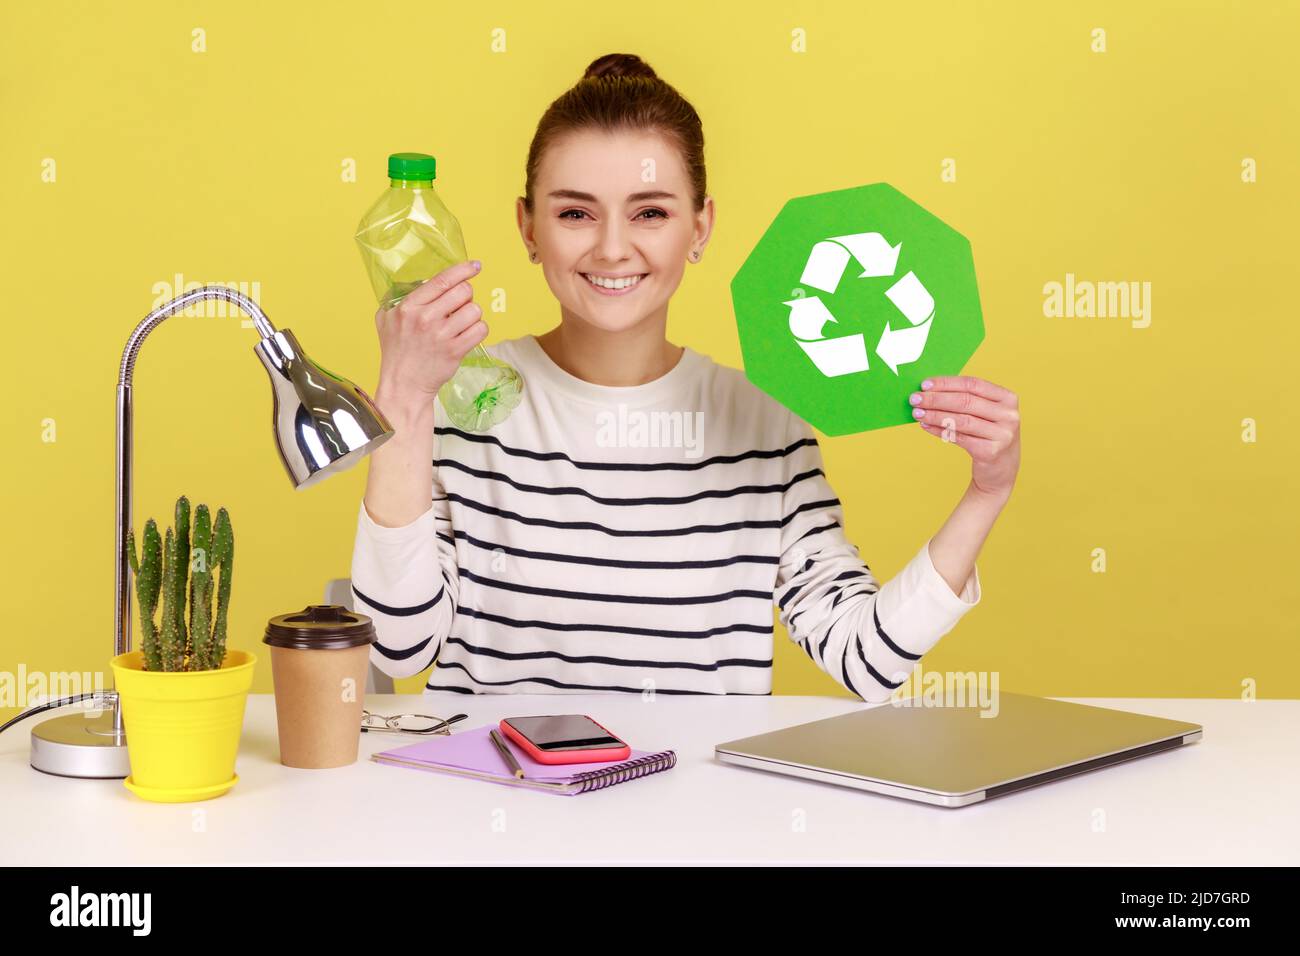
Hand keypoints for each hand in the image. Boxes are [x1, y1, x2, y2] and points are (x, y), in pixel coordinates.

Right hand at [373, 259, 487, 412]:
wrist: (403, 384)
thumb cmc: (395, 351)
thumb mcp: (386, 319)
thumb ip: (401, 299)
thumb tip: (421, 283)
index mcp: (409, 307)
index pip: (442, 280)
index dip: (463, 270)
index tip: (474, 266)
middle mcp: (425, 318)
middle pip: (463, 292)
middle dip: (466, 296)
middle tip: (460, 305)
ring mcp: (442, 335)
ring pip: (474, 310)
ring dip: (472, 314)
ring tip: (462, 323)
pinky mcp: (455, 351)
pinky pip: (480, 330)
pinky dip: (478, 330)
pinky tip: (468, 334)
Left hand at [910, 375, 1019, 500]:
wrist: (1000, 470)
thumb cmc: (986, 435)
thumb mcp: (984, 414)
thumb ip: (964, 400)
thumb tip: (929, 391)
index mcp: (1008, 398)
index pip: (973, 384)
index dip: (947, 383)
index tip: (924, 384)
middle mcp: (1009, 415)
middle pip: (966, 401)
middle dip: (936, 399)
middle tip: (915, 398)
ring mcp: (1002, 434)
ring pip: (961, 420)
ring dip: (935, 415)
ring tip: (917, 413)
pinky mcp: (991, 452)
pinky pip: (959, 438)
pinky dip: (939, 430)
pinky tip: (925, 426)